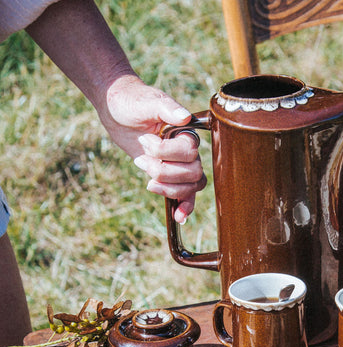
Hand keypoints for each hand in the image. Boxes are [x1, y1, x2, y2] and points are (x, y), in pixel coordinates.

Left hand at [102, 75, 205, 222]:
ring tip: (147, 180)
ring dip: (167, 188)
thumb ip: (166, 108)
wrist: (118, 109)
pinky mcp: (168, 175)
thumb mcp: (146, 101)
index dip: (165, 153)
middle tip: (142, 160)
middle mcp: (187, 150)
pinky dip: (184, 207)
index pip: (189, 153)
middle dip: (165, 173)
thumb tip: (184, 116)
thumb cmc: (132, 101)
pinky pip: (185, 194)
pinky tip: (179, 217)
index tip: (144, 140)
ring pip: (189, 187)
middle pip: (192, 174)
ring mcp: (179, 165)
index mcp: (186, 133)